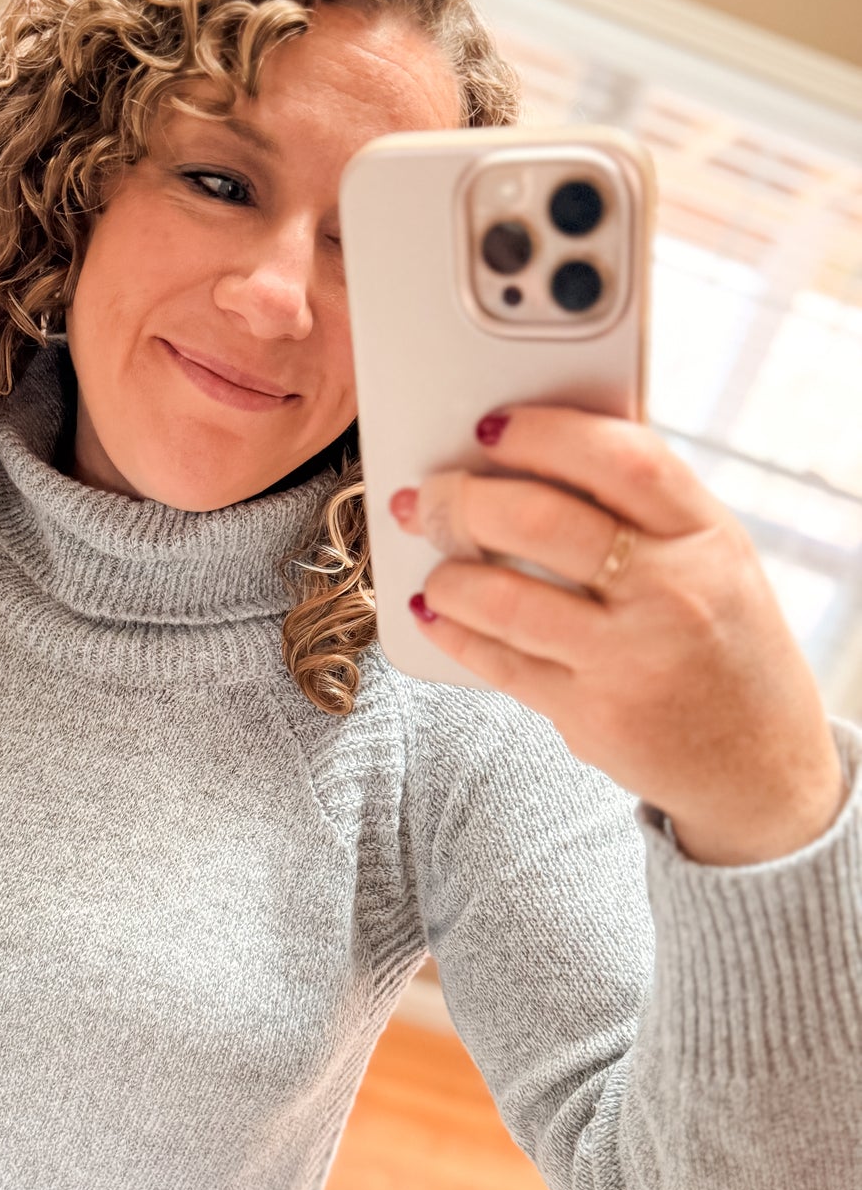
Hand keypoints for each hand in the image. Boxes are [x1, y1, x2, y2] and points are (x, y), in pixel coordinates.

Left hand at [388, 405, 847, 866]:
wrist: (760, 764)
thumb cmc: (726, 647)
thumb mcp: (717, 562)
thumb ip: (646, 512)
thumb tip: (545, 451)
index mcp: (707, 536)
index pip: (621, 458)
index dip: (544, 433)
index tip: (491, 426)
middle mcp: (672, 592)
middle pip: (543, 522)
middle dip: (464, 501)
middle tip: (430, 497)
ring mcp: (630, 658)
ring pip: (506, 599)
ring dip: (449, 576)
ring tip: (436, 569)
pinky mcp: (590, 715)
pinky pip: (500, 664)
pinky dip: (453, 633)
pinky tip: (435, 615)